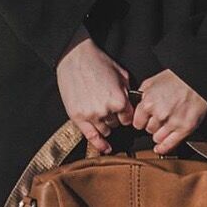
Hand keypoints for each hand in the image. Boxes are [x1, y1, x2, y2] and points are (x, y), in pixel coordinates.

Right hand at [56, 25, 134, 154]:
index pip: (128, 118)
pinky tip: (105, 149)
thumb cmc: (97, 62)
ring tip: (99, 113)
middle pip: (116, 124)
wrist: (74, 57)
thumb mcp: (121, 74)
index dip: (125, 114)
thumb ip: (128, 92)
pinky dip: (99, 144)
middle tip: (107, 106)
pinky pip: (91, 137)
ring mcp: (91, 115)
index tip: (122, 111)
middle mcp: (106, 111)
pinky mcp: (78, 117)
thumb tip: (132, 104)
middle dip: (114, 118)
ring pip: (105, 130)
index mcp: (119, 100)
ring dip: (105, 125)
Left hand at [133, 70, 206, 154]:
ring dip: (159, 134)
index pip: (137, 122)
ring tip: (165, 126)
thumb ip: (142, 95)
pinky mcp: (184, 129)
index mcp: (149, 102)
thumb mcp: (153, 81)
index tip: (144, 120)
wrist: (198, 79)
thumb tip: (136, 104)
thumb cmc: (177, 78)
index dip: (141, 120)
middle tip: (159, 118)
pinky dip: (163, 148)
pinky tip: (159, 148)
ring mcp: (172, 123)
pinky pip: (169, 145)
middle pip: (148, 130)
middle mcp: (160, 114)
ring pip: (157, 138)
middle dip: (152, 125)